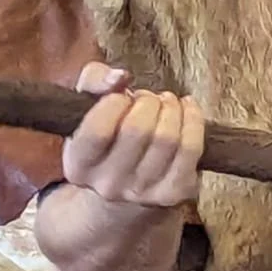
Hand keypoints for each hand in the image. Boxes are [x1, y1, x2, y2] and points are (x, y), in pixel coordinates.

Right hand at [62, 61, 203, 209]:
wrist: (126, 187)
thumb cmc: (106, 137)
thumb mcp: (85, 107)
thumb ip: (93, 81)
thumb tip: (120, 77)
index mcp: (78, 167)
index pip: (97, 131)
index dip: (115, 103)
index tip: (121, 96)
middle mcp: (108, 185)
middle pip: (138, 130)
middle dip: (147, 101)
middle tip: (147, 99)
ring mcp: (142, 192)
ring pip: (167, 138)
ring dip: (171, 108)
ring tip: (165, 103)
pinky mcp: (173, 193)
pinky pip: (191, 148)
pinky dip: (193, 120)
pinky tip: (186, 109)